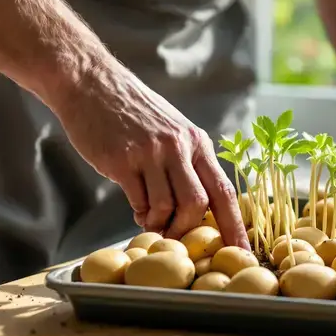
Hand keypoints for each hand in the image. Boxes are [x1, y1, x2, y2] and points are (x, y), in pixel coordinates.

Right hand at [48, 56, 248, 248]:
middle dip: (188, 229)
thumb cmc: (132, 112)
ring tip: (150, 218)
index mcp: (196, 141)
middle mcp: (178, 146)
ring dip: (159, 223)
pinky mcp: (122, 160)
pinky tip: (136, 207)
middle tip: (175, 235)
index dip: (236, 226)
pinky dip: (140, 213)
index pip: (224, 190)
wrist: (91, 83)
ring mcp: (150, 153)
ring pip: (167, 207)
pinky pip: (139, 201)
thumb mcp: (172, 128)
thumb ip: (187, 161)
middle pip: (198, 204)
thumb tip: (198, 205)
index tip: (244, 251)